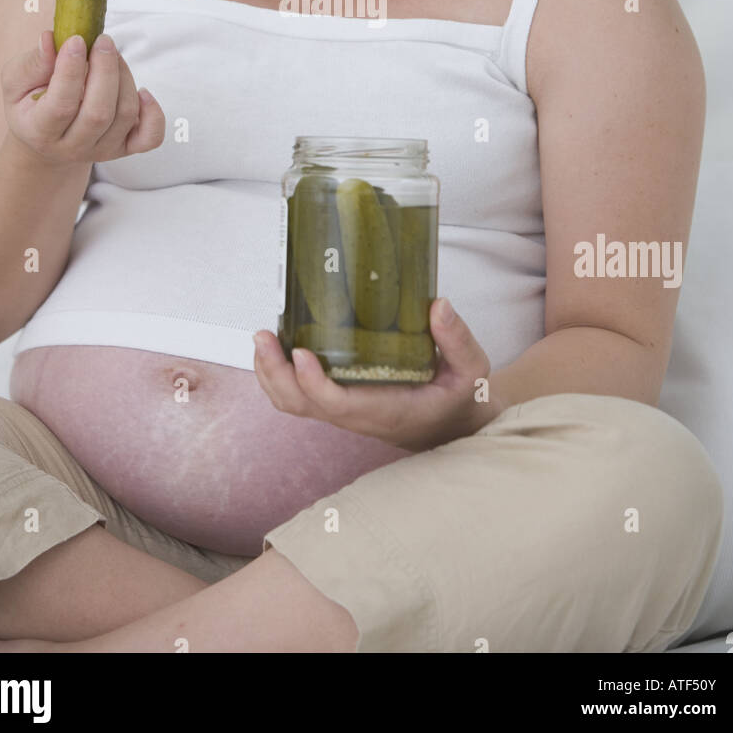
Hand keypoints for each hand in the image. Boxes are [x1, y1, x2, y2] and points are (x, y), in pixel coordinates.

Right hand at [2, 30, 164, 165]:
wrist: (46, 140)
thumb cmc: (30, 104)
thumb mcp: (17, 83)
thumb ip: (32, 63)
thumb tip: (50, 39)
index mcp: (40, 131)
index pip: (61, 105)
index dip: (71, 70)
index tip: (77, 39)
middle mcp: (73, 147)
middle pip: (99, 113)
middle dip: (105, 70)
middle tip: (103, 41)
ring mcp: (102, 150)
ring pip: (125, 115)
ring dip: (124, 77)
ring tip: (111, 54)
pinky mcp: (125, 148)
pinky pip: (150, 137)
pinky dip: (154, 113)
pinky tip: (142, 91)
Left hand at [252, 298, 505, 452]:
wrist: (456, 425)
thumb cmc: (458, 397)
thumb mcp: (470, 370)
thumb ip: (457, 340)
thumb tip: (437, 306)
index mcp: (385, 409)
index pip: (338, 405)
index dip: (313, 383)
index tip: (300, 353)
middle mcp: (357, 414)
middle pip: (302, 405)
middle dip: (276, 374)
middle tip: (264, 336)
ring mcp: (345, 411)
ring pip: (294, 404)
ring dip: (271, 375)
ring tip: (262, 338)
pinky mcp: (340, 402)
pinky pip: (301, 397)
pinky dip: (281, 375)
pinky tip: (279, 347)